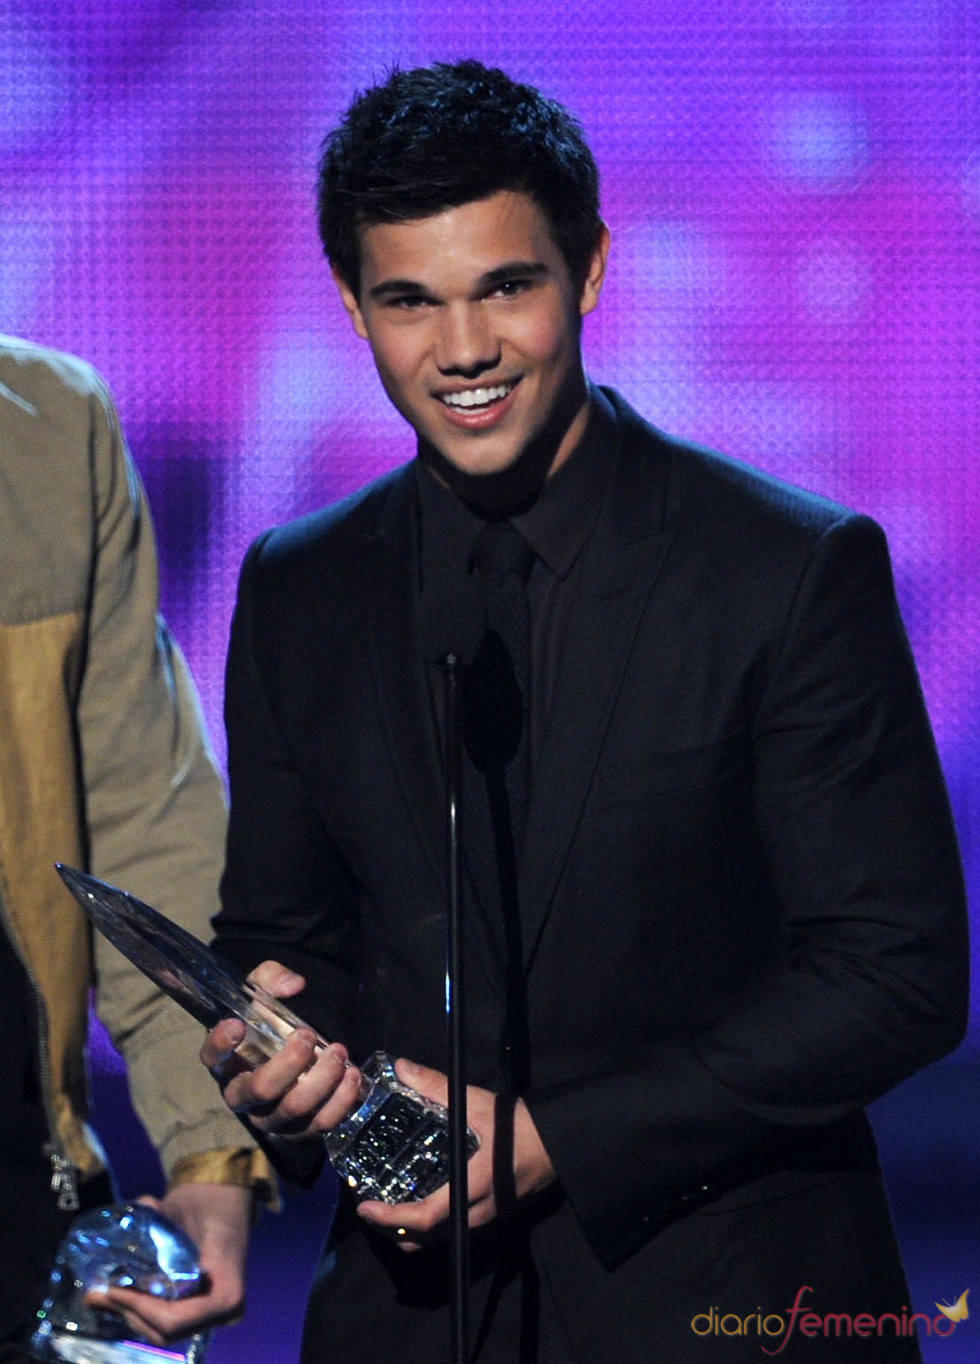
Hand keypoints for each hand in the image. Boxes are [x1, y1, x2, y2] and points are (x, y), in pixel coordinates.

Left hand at [83, 1182, 251, 1345]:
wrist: (228, 1198)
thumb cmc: (211, 1201)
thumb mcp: (183, 1207)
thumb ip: (156, 1216)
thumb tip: (130, 1214)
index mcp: (225, 1293)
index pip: (172, 1319)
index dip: (138, 1307)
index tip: (112, 1289)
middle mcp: (222, 1312)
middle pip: (164, 1330)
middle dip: (128, 1312)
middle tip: (97, 1294)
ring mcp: (211, 1314)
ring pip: (162, 1330)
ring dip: (130, 1314)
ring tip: (101, 1295)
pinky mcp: (199, 1309)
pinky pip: (166, 1321)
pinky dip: (141, 1311)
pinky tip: (120, 1295)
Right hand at [199, 960, 362, 1141]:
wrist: (291, 1046)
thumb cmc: (267, 1019)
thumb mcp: (263, 990)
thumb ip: (271, 978)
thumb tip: (294, 985)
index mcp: (225, 1060)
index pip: (212, 1058)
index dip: (221, 1044)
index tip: (238, 1023)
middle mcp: (242, 1095)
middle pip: (261, 1090)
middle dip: (290, 1062)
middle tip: (308, 1034)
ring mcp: (270, 1117)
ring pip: (294, 1110)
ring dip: (322, 1081)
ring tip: (339, 1052)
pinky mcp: (299, 1129)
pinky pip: (320, 1125)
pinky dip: (340, 1101)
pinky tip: (352, 1075)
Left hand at [355, 1059, 555, 1250]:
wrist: (558, 1142)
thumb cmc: (518, 1124)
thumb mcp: (476, 1102)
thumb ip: (437, 1086)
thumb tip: (401, 1068)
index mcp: (474, 1186)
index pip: (427, 1216)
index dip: (393, 1218)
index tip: (365, 1208)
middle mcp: (479, 1212)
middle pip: (427, 1239)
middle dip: (393, 1231)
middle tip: (368, 1209)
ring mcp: (487, 1218)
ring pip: (440, 1240)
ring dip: (410, 1232)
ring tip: (388, 1209)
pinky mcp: (491, 1215)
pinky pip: (453, 1232)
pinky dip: (429, 1226)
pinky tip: (420, 1202)